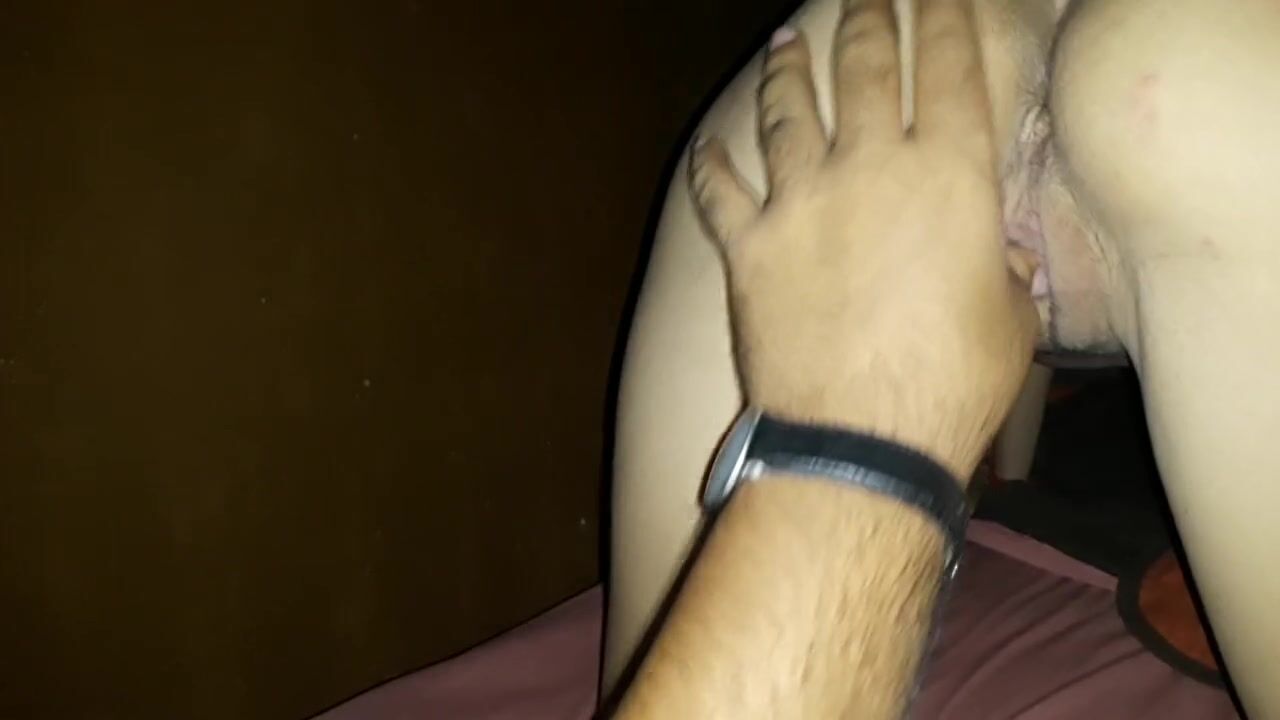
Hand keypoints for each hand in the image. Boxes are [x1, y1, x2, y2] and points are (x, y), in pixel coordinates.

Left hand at [689, 0, 1039, 478]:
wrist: (859, 436)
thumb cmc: (952, 383)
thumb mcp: (1008, 318)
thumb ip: (1000, 270)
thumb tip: (996, 252)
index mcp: (950, 177)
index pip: (950, 70)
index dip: (946, 19)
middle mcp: (871, 169)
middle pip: (865, 71)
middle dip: (868, 20)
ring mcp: (801, 202)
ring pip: (788, 113)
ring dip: (787, 74)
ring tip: (786, 47)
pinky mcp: (748, 246)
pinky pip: (720, 190)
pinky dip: (711, 166)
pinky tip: (708, 145)